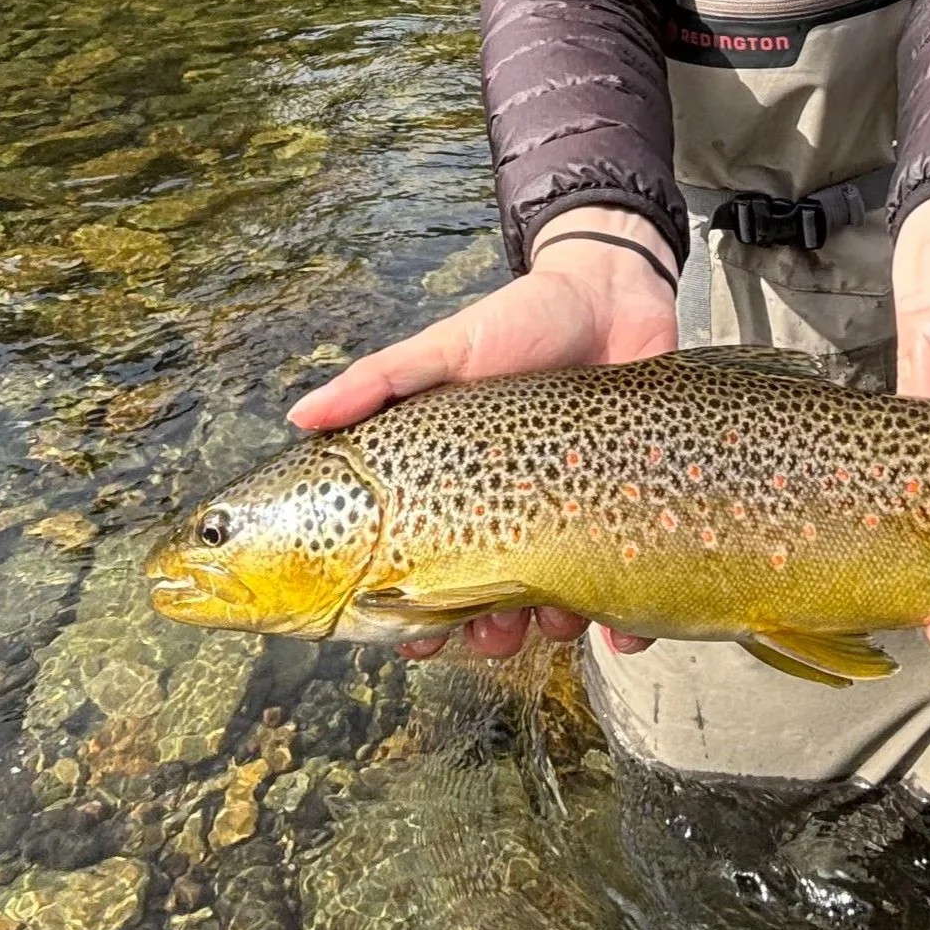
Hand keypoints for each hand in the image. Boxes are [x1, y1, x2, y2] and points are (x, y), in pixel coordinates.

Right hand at [287, 210, 678, 662]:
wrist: (614, 292)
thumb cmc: (522, 319)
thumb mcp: (447, 347)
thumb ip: (379, 382)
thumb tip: (299, 417)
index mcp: (457, 485)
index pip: (422, 566)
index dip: (411, 613)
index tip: (411, 637)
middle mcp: (511, 511)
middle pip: (487, 604)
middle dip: (483, 635)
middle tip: (486, 633)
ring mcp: (571, 514)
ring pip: (552, 608)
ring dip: (548, 630)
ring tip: (554, 616)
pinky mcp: (630, 510)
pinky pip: (626, 585)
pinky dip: (625, 626)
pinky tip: (623, 633)